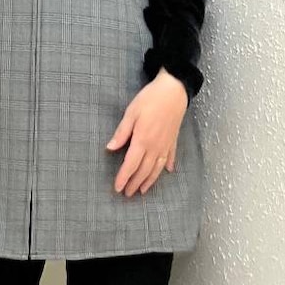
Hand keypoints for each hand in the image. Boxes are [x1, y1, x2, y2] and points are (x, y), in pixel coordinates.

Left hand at [105, 70, 188, 195]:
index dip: (123, 178)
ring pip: (157, 168)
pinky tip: (167, 172)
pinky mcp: (174, 140)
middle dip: (135, 183)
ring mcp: (166, 145)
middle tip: (128, 194)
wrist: (174, 90)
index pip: (130, 165)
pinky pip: (170, 157)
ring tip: (143, 190)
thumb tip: (110, 148)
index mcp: (142, 140)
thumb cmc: (150, 99)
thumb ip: (121, 133)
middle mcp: (155, 147)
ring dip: (150, 181)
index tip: (117, 188)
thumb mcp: (131, 113)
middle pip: (144, 170)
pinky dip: (167, 166)